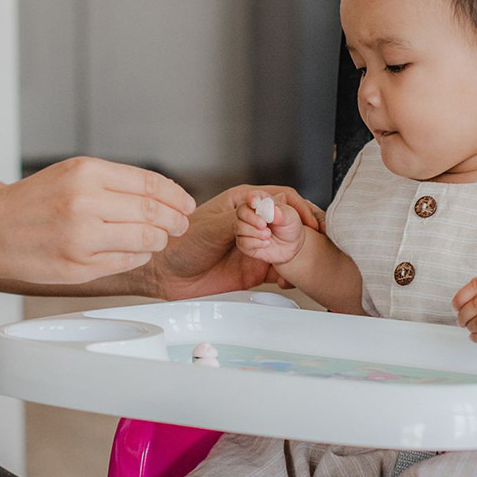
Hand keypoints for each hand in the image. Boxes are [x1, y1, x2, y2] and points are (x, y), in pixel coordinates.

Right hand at [0, 157, 193, 284]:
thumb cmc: (31, 203)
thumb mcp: (70, 175)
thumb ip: (114, 182)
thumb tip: (164, 196)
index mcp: (86, 172)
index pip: (150, 184)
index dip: (176, 196)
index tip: (186, 204)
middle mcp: (84, 202)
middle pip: (154, 212)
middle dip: (175, 221)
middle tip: (180, 225)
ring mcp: (81, 237)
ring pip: (145, 239)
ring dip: (157, 240)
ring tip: (156, 239)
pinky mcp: (78, 266)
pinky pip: (126, 262)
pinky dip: (137, 257)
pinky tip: (133, 252)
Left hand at [145, 184, 321, 299]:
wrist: (165, 275)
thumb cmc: (178, 243)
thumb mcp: (209, 227)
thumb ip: (237, 221)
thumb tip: (262, 222)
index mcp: (243, 202)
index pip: (281, 198)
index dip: (297, 209)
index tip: (306, 223)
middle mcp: (253, 222)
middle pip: (291, 221)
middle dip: (304, 230)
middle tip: (311, 243)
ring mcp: (256, 246)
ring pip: (289, 245)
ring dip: (298, 253)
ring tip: (297, 262)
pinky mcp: (254, 269)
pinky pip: (280, 269)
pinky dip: (289, 274)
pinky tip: (288, 278)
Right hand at [235, 190, 306, 266]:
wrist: (291, 246)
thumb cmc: (290, 227)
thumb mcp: (291, 218)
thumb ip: (282, 213)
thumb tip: (273, 210)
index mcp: (261, 202)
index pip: (252, 196)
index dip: (251, 198)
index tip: (255, 203)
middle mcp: (250, 213)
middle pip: (240, 210)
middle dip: (251, 218)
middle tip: (264, 224)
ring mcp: (245, 227)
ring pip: (238, 226)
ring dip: (254, 232)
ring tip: (268, 235)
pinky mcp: (244, 242)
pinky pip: (242, 242)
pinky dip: (255, 243)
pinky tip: (266, 243)